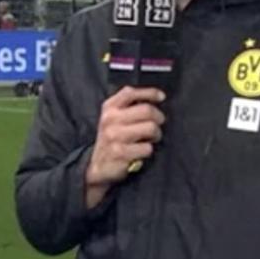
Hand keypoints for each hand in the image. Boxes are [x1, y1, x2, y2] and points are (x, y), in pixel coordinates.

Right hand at [85, 86, 164, 207]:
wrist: (98, 166)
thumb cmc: (112, 138)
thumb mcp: (113, 117)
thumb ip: (129, 105)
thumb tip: (156, 97)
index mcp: (109, 107)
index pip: (131, 93)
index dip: (150, 93)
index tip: (161, 97)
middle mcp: (111, 119)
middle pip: (147, 110)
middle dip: (159, 117)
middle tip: (158, 124)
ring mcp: (115, 136)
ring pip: (151, 128)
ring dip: (156, 135)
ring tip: (151, 138)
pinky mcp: (120, 152)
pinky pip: (147, 147)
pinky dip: (148, 150)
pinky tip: (141, 151)